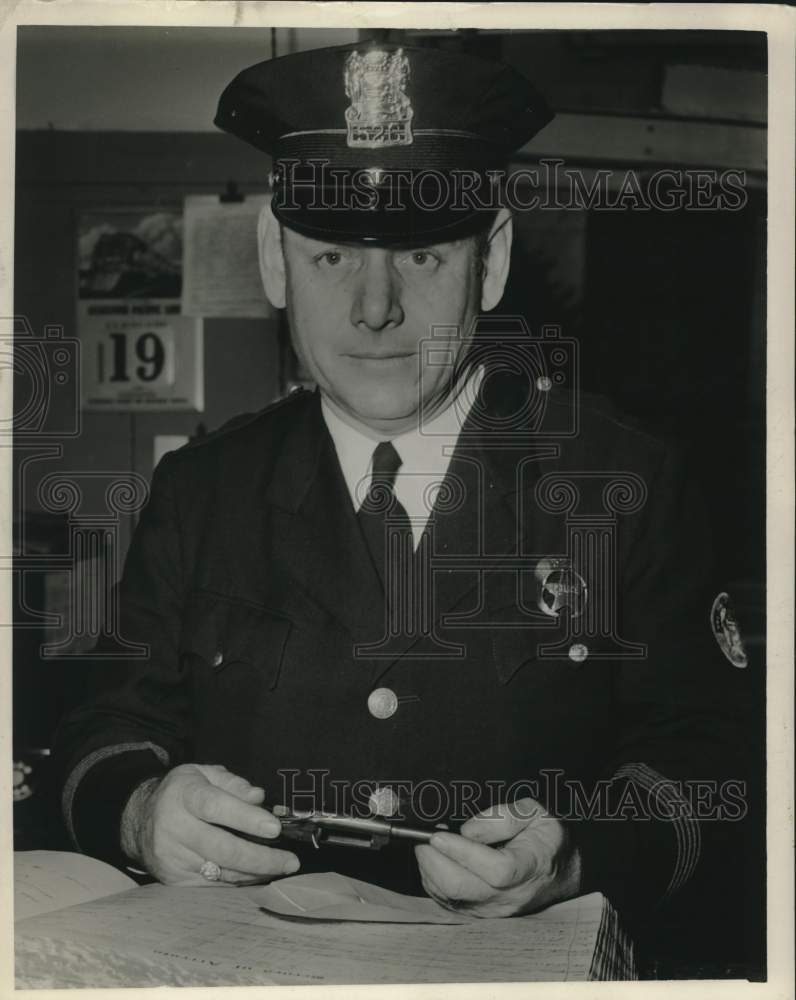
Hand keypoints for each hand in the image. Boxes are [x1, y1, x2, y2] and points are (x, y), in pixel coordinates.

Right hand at [122, 763, 299, 885]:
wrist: (139, 818)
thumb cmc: (183, 793)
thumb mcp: (204, 774)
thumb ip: (233, 783)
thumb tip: (259, 798)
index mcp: (184, 795)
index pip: (216, 807)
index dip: (246, 818)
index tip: (275, 828)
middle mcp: (174, 827)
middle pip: (222, 847)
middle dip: (261, 857)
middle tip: (290, 861)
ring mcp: (171, 857)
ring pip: (220, 871)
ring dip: (255, 873)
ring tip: (281, 868)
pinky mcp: (172, 879)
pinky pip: (212, 884)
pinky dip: (238, 881)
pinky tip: (257, 875)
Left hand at [415, 797, 580, 917]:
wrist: (557, 873)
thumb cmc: (544, 841)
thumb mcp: (535, 813)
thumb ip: (503, 817)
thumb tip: (468, 831)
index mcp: (529, 867)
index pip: (494, 869)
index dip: (462, 852)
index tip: (439, 834)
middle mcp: (509, 896)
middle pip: (462, 888)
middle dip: (434, 860)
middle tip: (423, 837)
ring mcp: (492, 910)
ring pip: (449, 897)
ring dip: (430, 870)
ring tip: (429, 845)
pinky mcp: (478, 915)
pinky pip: (447, 902)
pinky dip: (433, 881)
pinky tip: (435, 861)